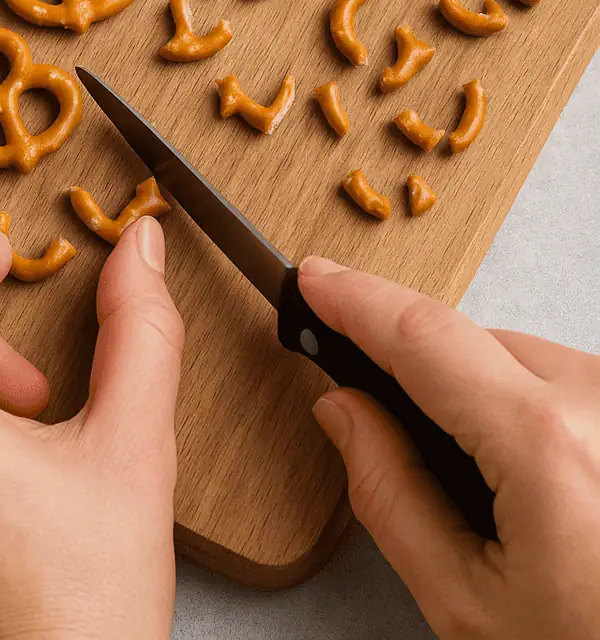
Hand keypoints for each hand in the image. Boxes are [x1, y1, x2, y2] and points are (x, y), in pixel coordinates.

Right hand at [300, 257, 599, 639]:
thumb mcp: (468, 603)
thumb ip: (389, 495)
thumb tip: (342, 408)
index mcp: (545, 444)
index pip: (422, 337)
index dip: (356, 300)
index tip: (313, 280)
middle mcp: (599, 402)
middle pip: (469, 344)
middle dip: (420, 374)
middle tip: (391, 430)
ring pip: (518, 358)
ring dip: (483, 394)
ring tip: (498, 488)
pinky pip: (563, 379)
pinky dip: (529, 407)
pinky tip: (541, 480)